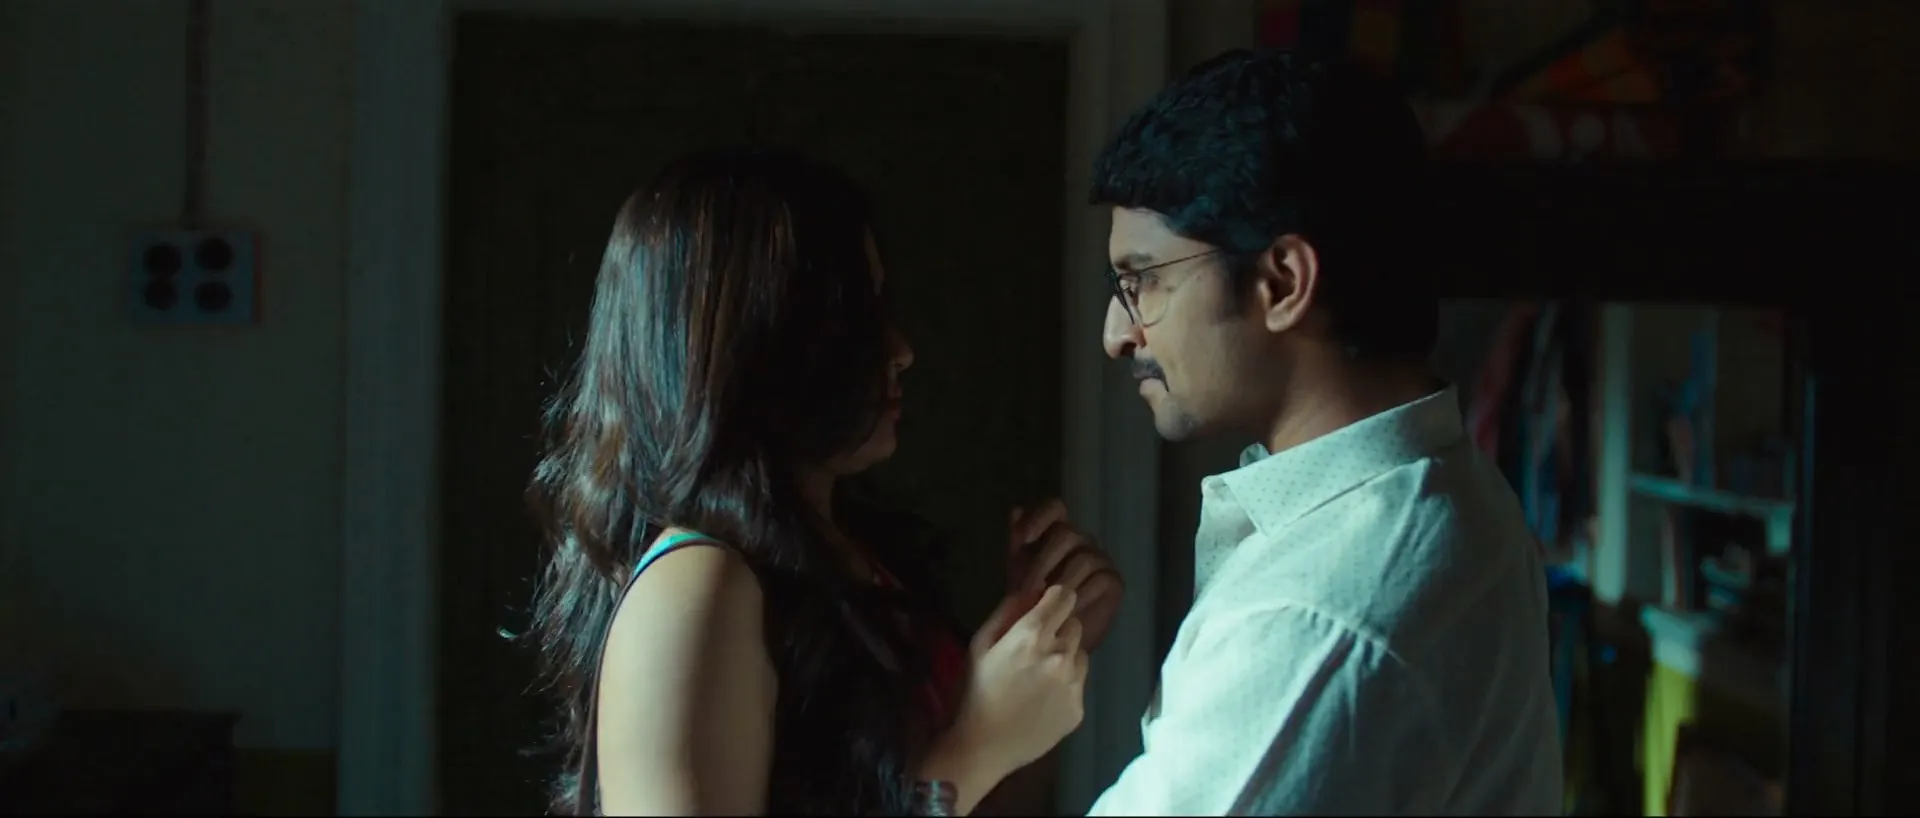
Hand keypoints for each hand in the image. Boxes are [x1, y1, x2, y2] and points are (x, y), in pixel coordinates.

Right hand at [922, 585, 1087, 806]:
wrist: (982, 747)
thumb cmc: (974, 691)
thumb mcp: (980, 644)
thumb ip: (1007, 611)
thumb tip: (1031, 590)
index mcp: (1032, 635)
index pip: (1064, 596)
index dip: (1053, 599)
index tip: (1043, 608)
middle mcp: (1060, 655)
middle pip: (1074, 623)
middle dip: (1057, 629)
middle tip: (1034, 648)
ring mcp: (1073, 683)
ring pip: (1080, 652)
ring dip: (1065, 656)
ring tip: (1038, 676)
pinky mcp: (1078, 707)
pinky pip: (1079, 682)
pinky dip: (1066, 684)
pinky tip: (1042, 699)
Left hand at [1006, 500, 1123, 651]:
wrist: (1048, 639)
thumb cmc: (1030, 602)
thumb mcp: (1017, 572)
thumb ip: (1017, 543)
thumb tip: (1015, 511)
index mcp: (1056, 533)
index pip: (1055, 508)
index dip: (1039, 518)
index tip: (1023, 539)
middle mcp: (1081, 541)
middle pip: (1068, 533)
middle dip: (1043, 560)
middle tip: (1026, 589)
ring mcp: (1099, 559)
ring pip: (1084, 557)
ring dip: (1060, 580)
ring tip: (1043, 601)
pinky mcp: (1113, 581)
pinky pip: (1101, 579)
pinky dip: (1080, 594)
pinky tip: (1065, 610)